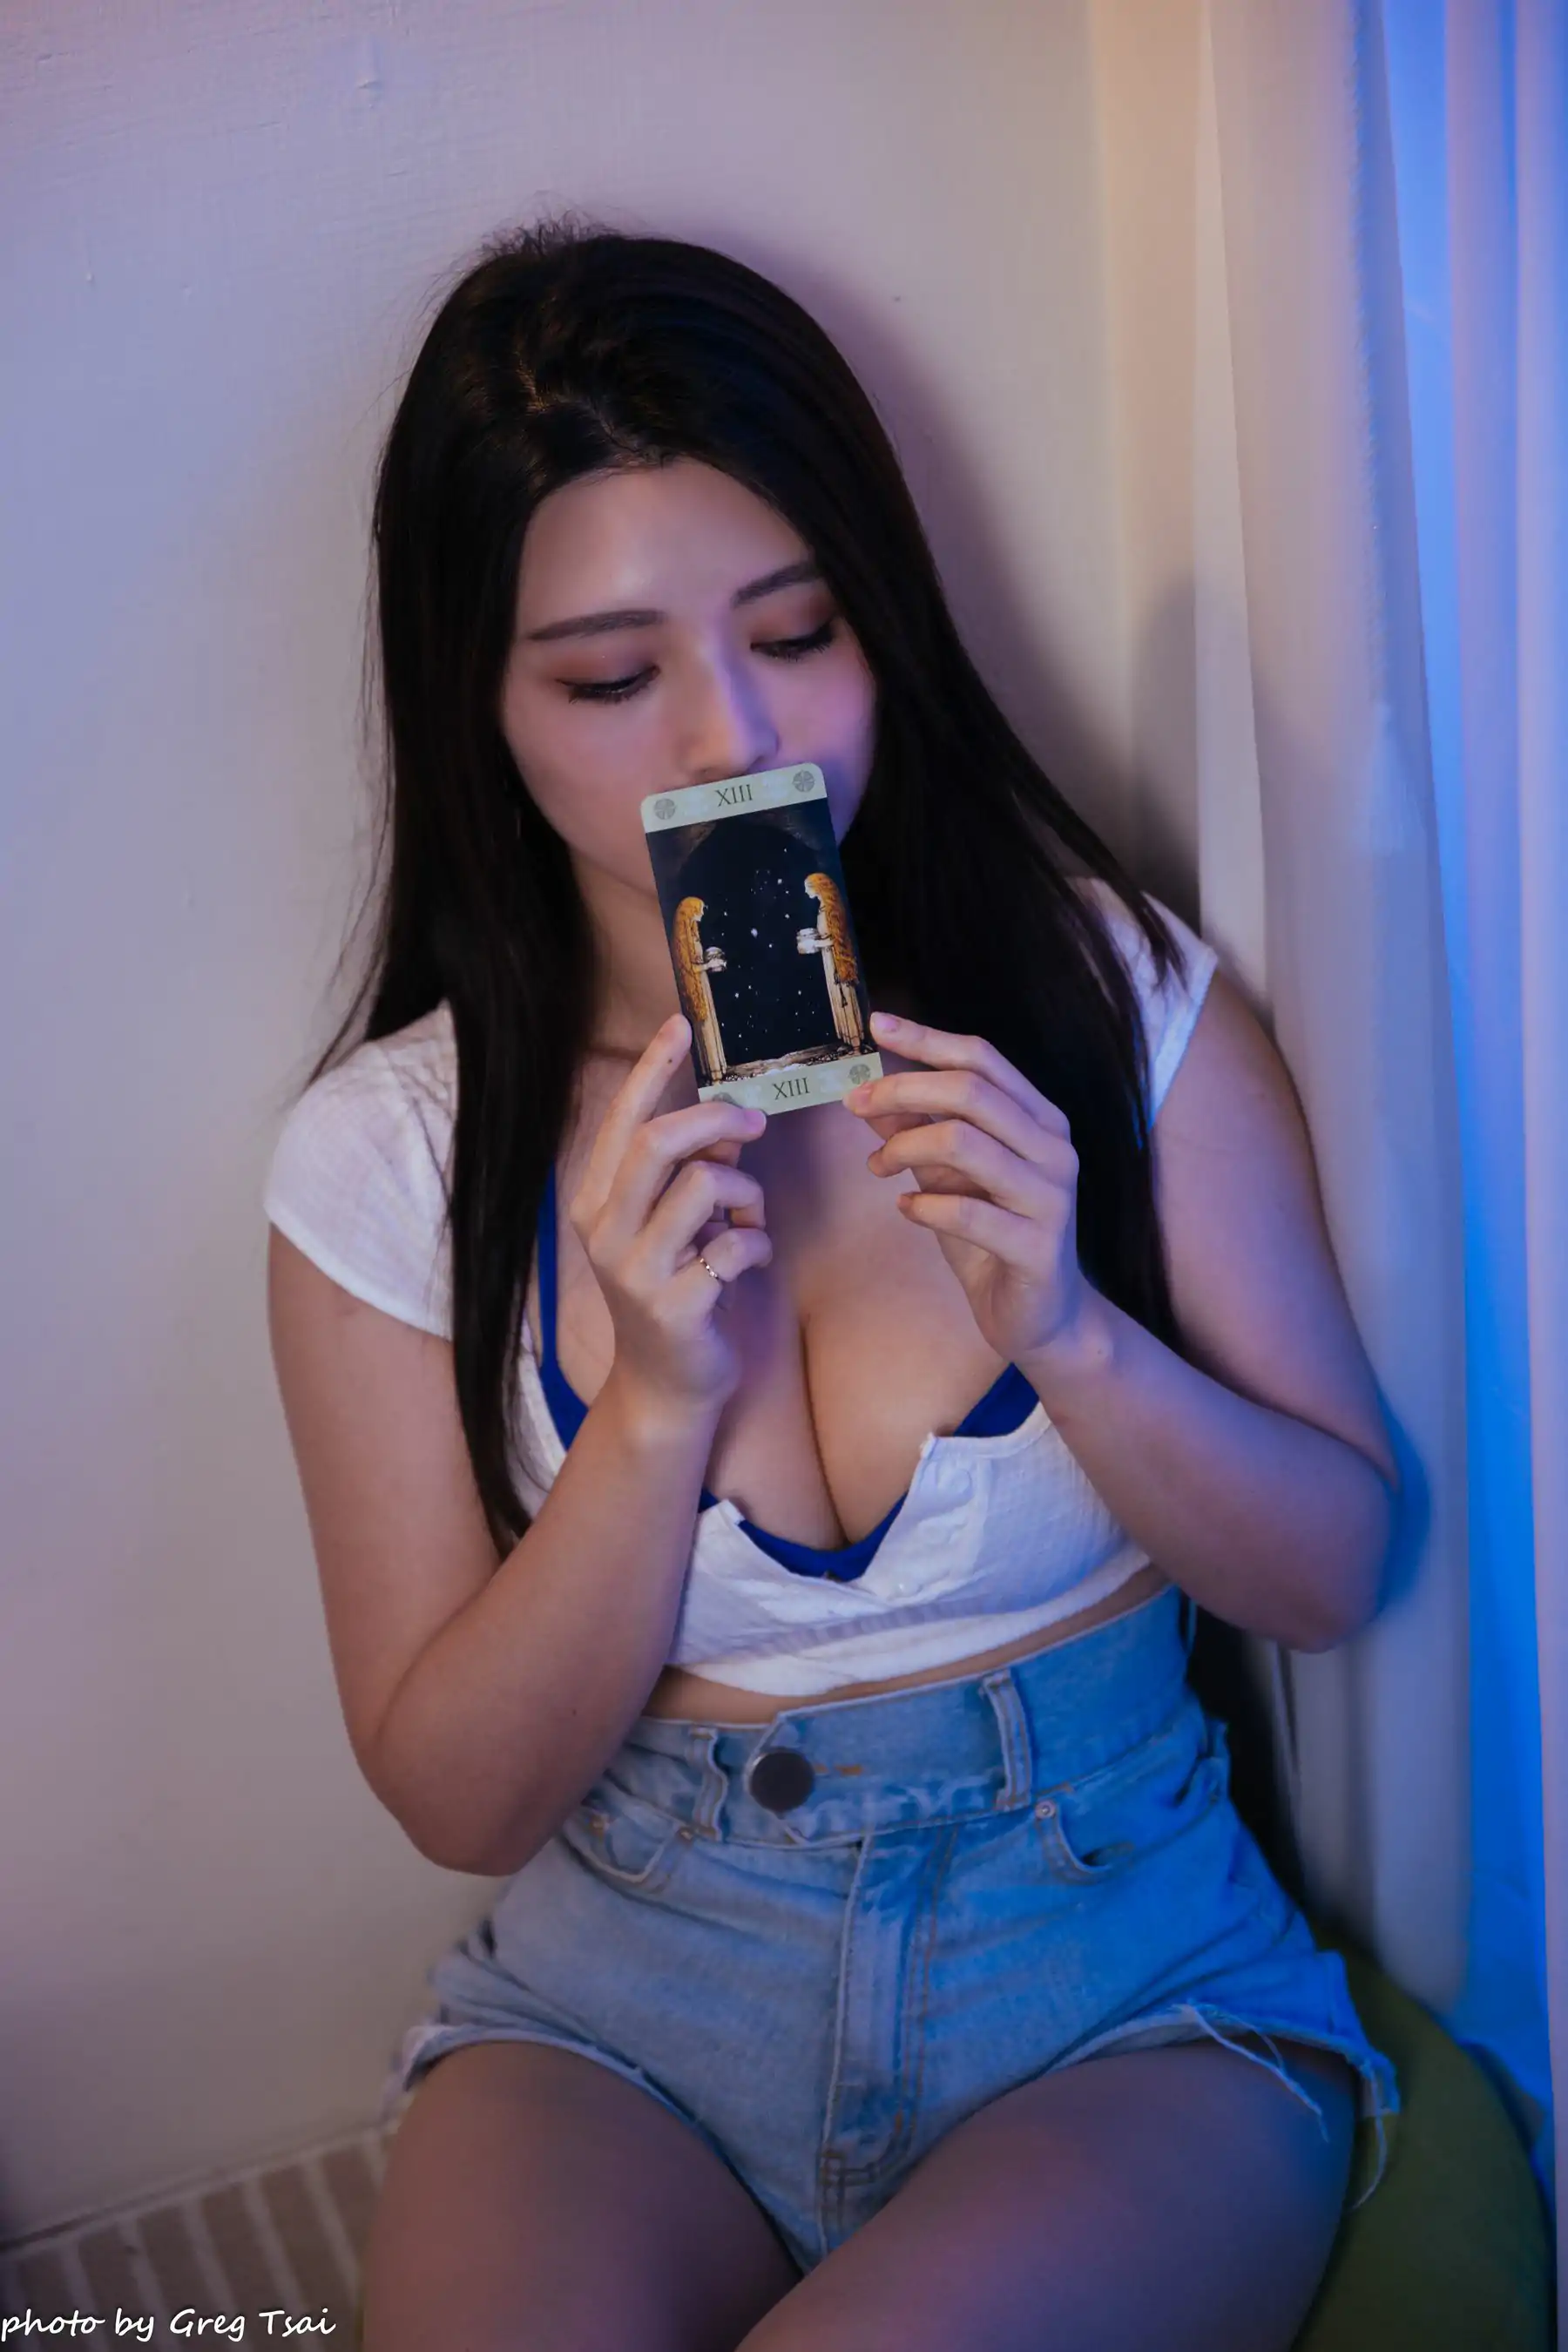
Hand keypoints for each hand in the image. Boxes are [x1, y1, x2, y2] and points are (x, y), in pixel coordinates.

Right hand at [568, 1014, 768, 1413]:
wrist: (666, 1385)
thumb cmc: (676, 1288)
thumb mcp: (674, 1223)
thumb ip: (691, 1170)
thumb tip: (731, 1120)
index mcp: (596, 1202)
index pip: (623, 1121)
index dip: (652, 1068)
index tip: (680, 1025)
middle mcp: (604, 1232)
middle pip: (659, 1142)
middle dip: (714, 1120)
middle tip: (751, 1123)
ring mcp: (636, 1272)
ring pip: (704, 1186)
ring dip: (746, 1193)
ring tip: (749, 1219)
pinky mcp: (675, 1307)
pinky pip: (736, 1245)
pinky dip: (758, 1244)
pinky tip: (750, 1260)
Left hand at [844, 1010, 1102, 1368]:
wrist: (1043, 1317)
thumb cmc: (995, 1238)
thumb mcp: (950, 1177)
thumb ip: (918, 1134)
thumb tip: (868, 1095)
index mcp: (1040, 1120)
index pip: (983, 1059)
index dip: (927, 1040)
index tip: (876, 1026)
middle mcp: (1054, 1149)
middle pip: (971, 1092)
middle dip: (902, 1091)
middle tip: (855, 1104)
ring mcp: (1051, 1197)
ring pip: (964, 1143)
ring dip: (904, 1148)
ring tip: (877, 1167)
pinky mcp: (1037, 1247)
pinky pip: (966, 1212)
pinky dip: (923, 1205)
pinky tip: (905, 1209)